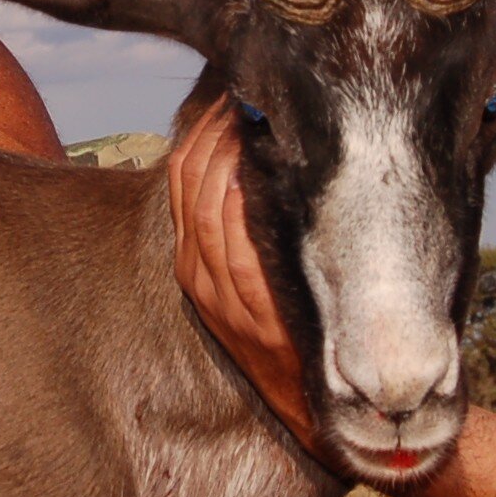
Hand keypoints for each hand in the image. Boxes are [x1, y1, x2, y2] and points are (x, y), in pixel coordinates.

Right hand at [166, 105, 315, 440]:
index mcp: (192, 259)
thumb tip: (265, 161)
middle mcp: (196, 270)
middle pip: (191, 176)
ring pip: (209, 198)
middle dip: (218, 125)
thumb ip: (248, 229)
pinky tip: (264, 163)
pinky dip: (243, 192)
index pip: (181, 172)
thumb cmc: (296, 334)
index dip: (204, 126)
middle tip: (252, 90)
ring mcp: (219, 289)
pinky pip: (235, 236)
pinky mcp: (247, 305)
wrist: (313, 406)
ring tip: (261, 113)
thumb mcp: (254, 280)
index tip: (235, 94)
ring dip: (234, 148)